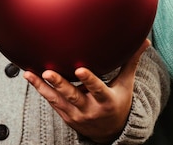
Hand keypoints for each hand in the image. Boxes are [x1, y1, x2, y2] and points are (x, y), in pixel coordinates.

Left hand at [24, 39, 150, 142]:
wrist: (110, 132)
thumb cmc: (118, 102)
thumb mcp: (125, 85)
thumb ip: (130, 62)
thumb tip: (144, 41)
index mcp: (106, 101)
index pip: (97, 90)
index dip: (89, 81)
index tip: (80, 69)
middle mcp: (89, 109)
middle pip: (73, 96)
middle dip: (60, 84)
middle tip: (48, 72)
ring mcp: (75, 114)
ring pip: (56, 100)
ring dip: (42, 86)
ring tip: (29, 74)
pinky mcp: (65, 115)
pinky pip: (51, 102)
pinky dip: (40, 89)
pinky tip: (29, 76)